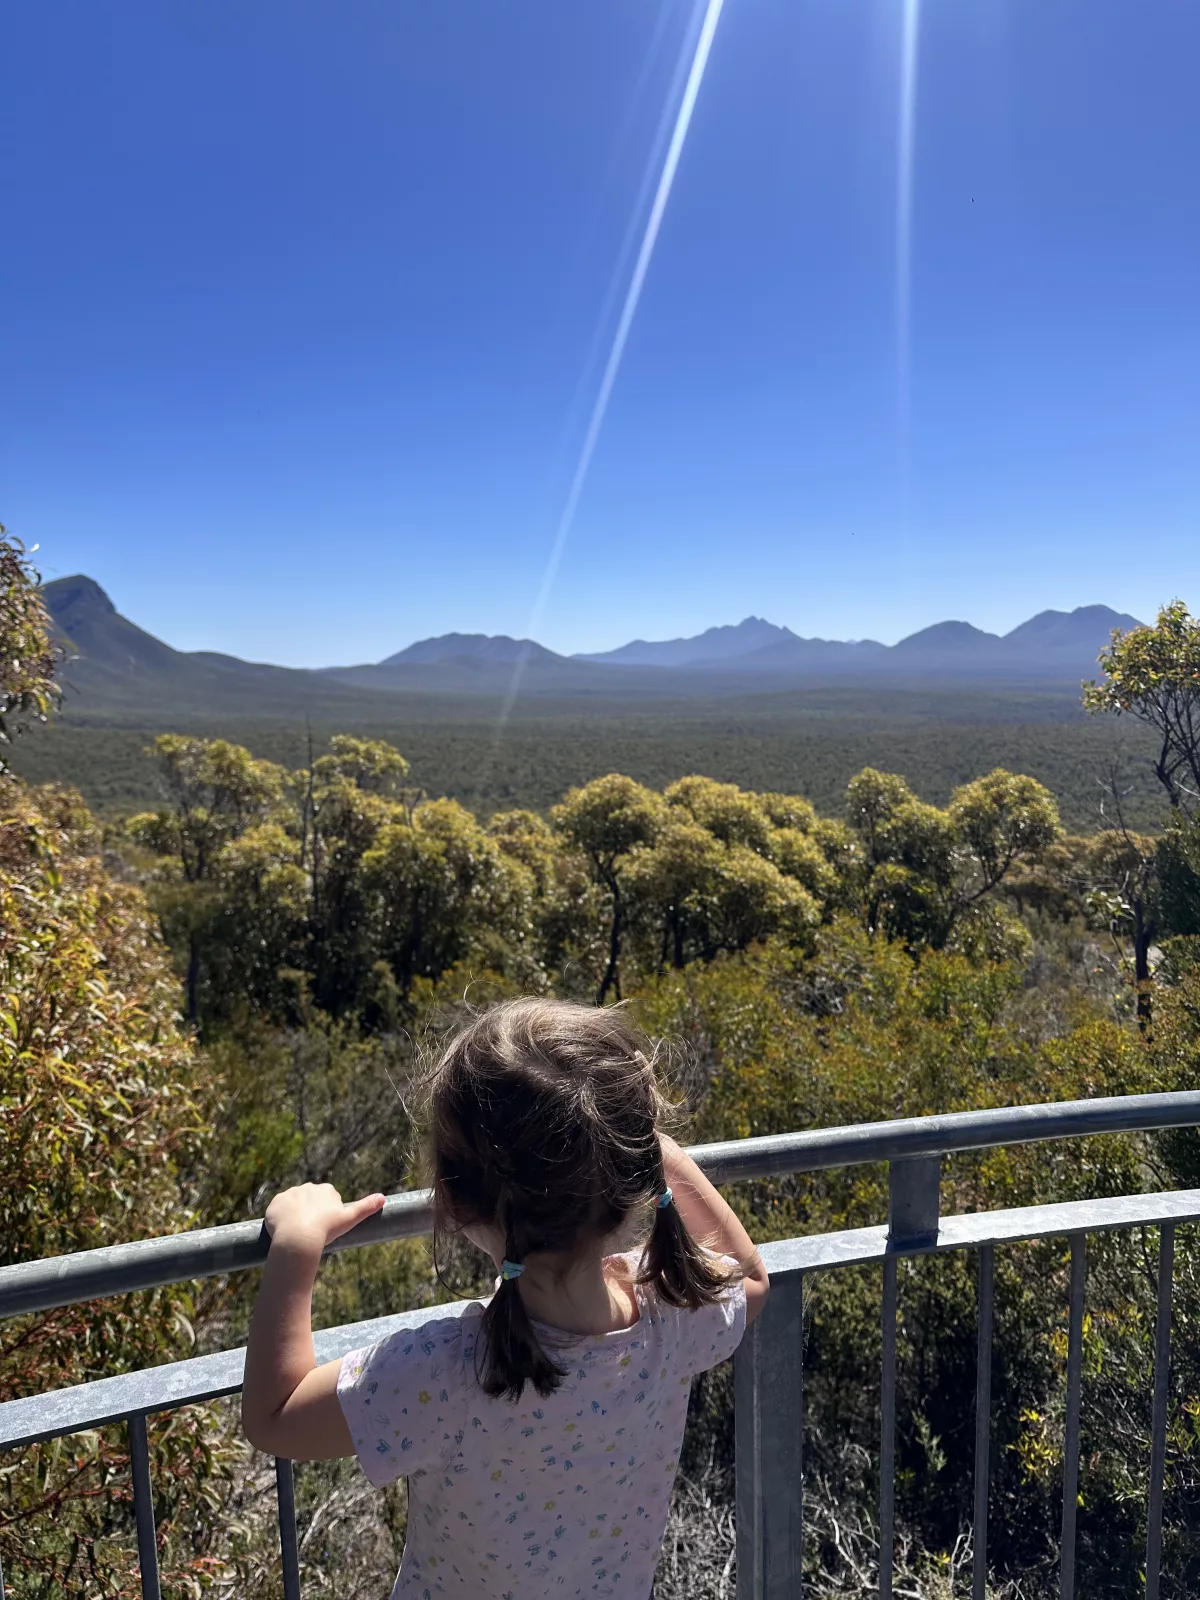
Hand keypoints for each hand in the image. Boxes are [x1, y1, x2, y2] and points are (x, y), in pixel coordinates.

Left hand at [264, 1183, 384, 1253]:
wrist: (300, 1237)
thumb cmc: (327, 1229)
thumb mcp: (349, 1219)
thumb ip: (366, 1207)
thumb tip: (383, 1198)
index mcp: (326, 1189)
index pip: (326, 1200)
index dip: (325, 1215)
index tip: (325, 1228)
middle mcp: (308, 1187)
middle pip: (309, 1201)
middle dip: (310, 1213)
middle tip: (311, 1232)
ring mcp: (290, 1193)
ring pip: (293, 1205)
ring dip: (294, 1215)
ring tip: (296, 1234)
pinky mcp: (276, 1202)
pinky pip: (278, 1210)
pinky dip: (280, 1218)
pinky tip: (283, 1230)